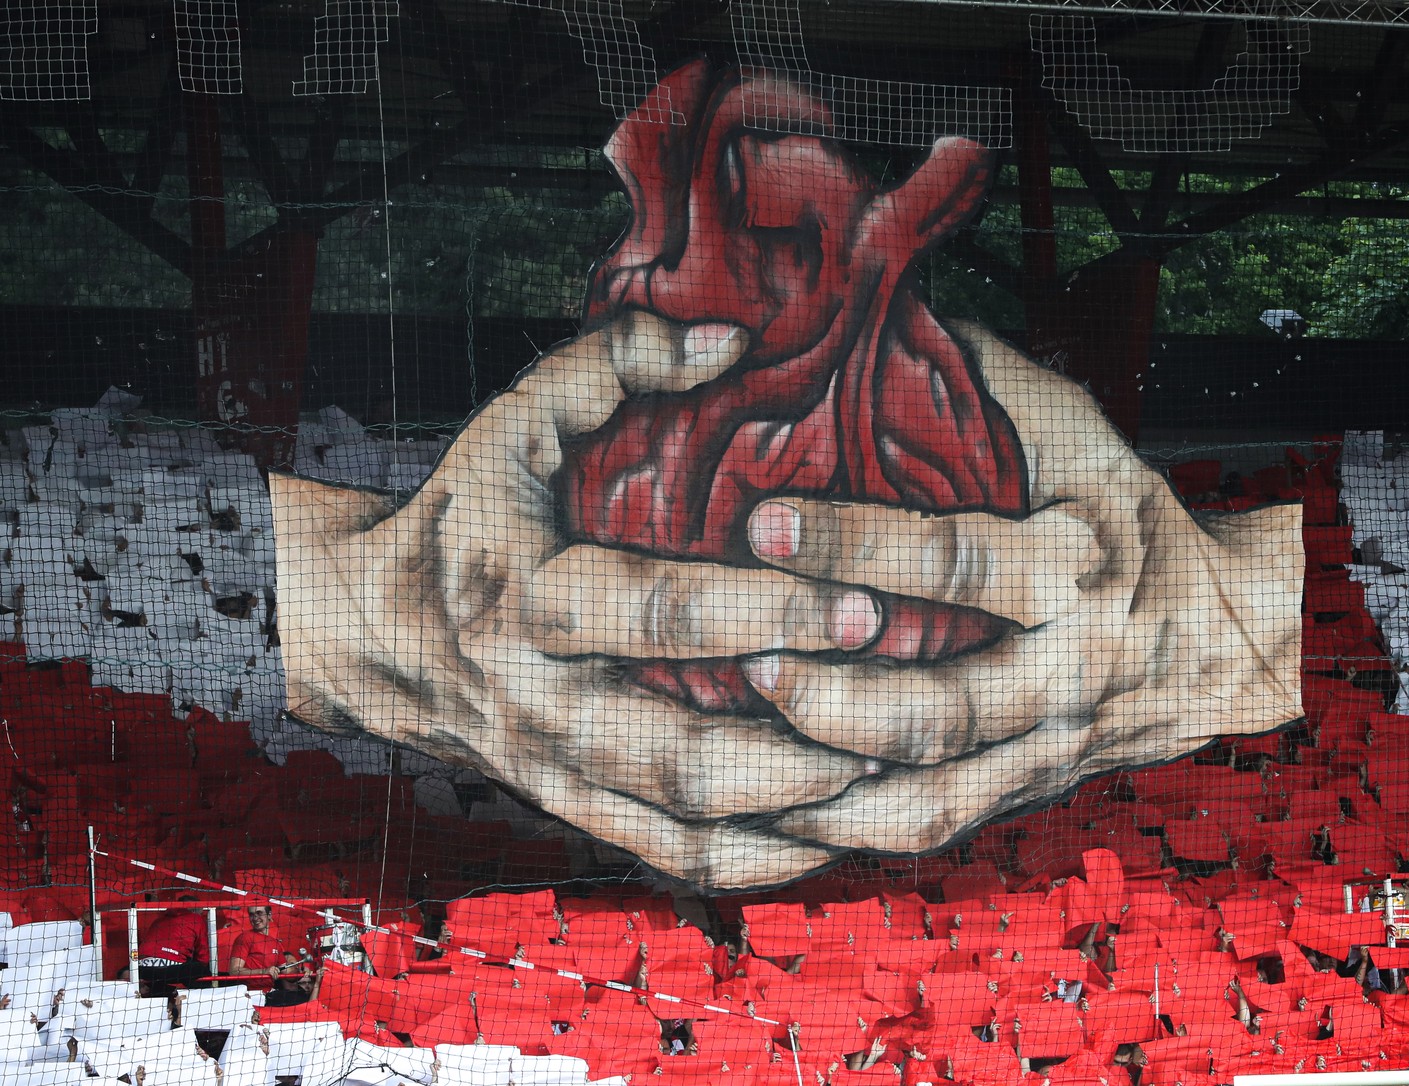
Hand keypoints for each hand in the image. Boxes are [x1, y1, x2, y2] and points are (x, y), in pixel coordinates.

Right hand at [272, 312, 894, 887]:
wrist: (371, 633)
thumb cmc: (462, 517)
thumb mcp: (514, 422)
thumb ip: (613, 363)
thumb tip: (731, 339)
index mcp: (526, 602)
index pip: (658, 613)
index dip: (766, 612)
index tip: (865, 603)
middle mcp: (541, 705)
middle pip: (680, 751)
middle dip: (798, 741)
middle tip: (899, 712)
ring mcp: (557, 772)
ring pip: (686, 822)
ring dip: (793, 811)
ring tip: (887, 775)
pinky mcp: (576, 809)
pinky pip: (673, 856)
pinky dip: (757, 859)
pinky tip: (831, 835)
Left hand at [736, 322, 1300, 851]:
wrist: (1222, 635)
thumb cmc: (1125, 513)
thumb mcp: (1077, 432)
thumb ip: (981, 382)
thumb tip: (870, 314)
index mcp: (1080, 565)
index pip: (958, 561)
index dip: (856, 545)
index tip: (762, 523)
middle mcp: (1067, 669)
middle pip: (942, 706)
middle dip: (834, 695)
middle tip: (745, 660)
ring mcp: (1046, 745)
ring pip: (932, 792)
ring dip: (829, 785)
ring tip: (740, 753)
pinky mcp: (1026, 790)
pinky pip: (934, 827)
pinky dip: (853, 830)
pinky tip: (777, 813)